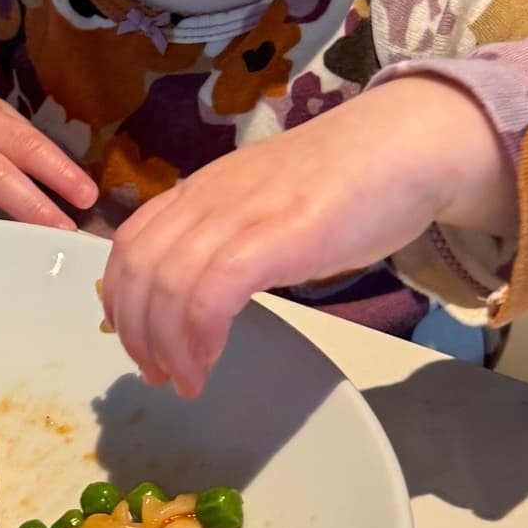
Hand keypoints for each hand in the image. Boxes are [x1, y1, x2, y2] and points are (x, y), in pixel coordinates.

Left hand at [99, 77, 512, 396]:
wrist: (406, 145)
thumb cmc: (349, 179)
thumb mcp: (268, 202)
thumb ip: (231, 233)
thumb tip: (204, 285)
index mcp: (205, 189)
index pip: (132, 241)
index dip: (121, 297)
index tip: (135, 339)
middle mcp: (211, 197)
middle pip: (138, 268)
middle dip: (135, 332)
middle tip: (155, 374)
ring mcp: (244, 214)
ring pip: (167, 284)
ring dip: (164, 345)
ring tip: (182, 381)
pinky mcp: (281, 236)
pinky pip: (213, 292)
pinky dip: (198, 335)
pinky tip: (208, 364)